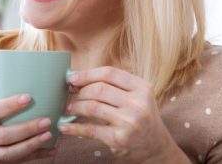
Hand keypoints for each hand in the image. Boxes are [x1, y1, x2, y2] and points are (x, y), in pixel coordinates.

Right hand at [0, 94, 55, 162]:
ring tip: (49, 135)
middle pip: (4, 136)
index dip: (9, 105)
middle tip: (46, 120)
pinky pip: (16, 163)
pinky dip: (35, 157)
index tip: (28, 97)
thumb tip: (25, 90)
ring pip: (10, 153)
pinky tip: (50, 151)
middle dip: (27, 129)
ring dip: (32, 145)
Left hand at [59, 67, 187, 162]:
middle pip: (99, 89)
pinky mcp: (119, 139)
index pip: (109, 73)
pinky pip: (90, 129)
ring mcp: (129, 122)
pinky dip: (73, 128)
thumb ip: (114, 86)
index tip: (72, 78)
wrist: (157, 148)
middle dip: (80, 91)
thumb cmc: (141, 117)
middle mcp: (138, 103)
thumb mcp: (137, 97)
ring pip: (92, 107)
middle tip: (70, 95)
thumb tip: (78, 78)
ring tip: (69, 109)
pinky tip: (64, 126)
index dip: (87, 74)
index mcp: (142, 88)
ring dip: (75, 107)